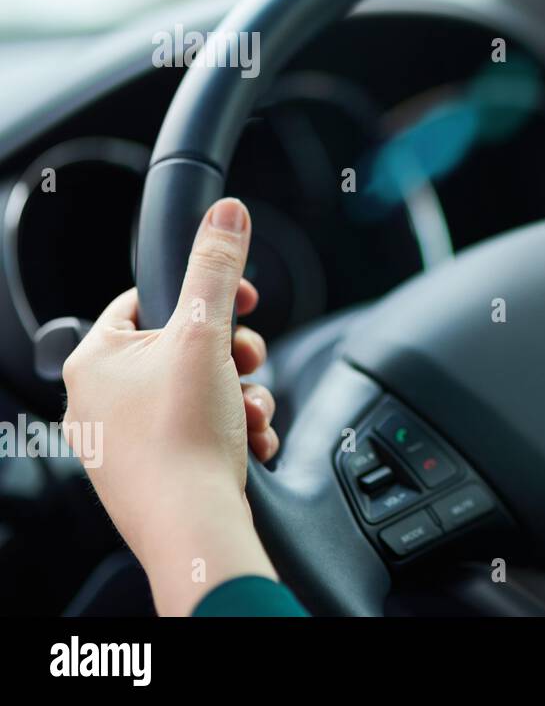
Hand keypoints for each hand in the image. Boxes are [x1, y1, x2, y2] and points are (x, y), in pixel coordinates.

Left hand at [61, 197, 279, 614]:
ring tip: (248, 414)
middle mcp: (99, 399)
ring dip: (239, 397)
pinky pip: (200, 432)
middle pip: (183, 347)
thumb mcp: (206, 335)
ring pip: (199, 391)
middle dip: (233, 356)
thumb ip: (217, 269)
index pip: (147, 298)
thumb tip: (226, 215)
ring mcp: (124, 440)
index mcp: (94, 360)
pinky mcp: (152, 472)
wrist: (193, 529)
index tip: (240, 303)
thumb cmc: (181, 440)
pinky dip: (231, 432)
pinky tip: (246, 442)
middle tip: (250, 363)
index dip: (204, 295)